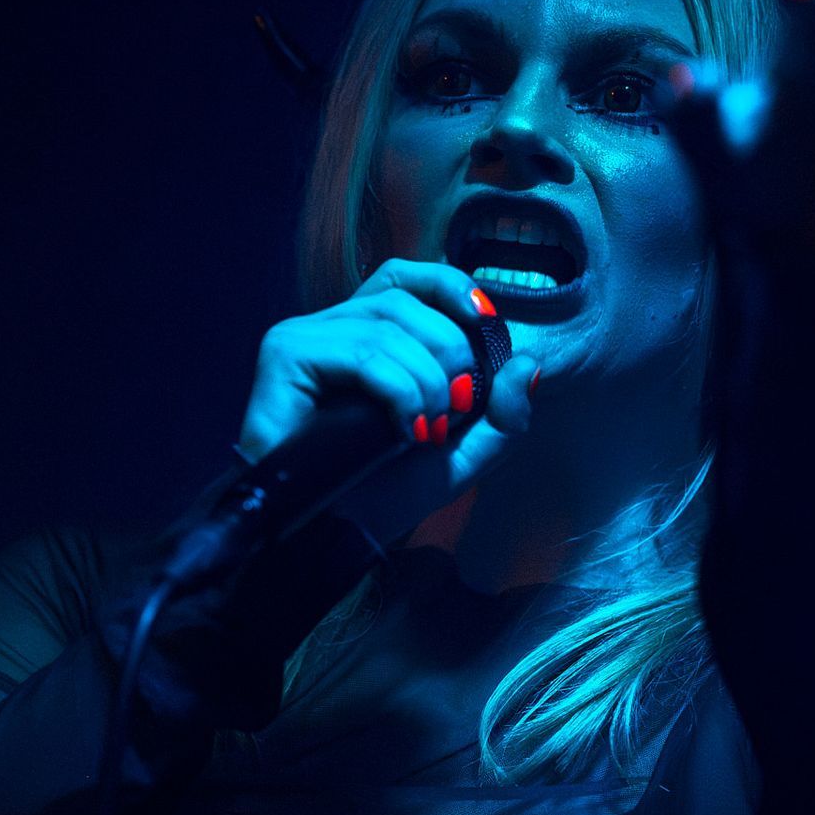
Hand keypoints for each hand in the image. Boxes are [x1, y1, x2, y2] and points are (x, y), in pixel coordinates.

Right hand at [237, 259, 541, 546]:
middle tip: (457, 408)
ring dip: (427, 381)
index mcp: (366, 337)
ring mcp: (303, 339)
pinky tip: (404, 430)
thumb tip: (529, 362)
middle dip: (450, 351)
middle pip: (404, 300)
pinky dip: (398, 389)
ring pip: (386, 326)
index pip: (406, 278)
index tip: (486, 322)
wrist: (332, 537)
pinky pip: (360, 352)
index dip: (449, 287)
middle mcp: (331, 329)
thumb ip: (501, 413)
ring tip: (428, 431)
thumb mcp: (461, 455)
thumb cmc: (383, 496)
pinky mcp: (285, 356)